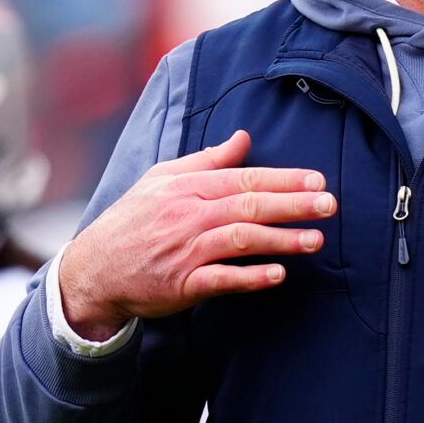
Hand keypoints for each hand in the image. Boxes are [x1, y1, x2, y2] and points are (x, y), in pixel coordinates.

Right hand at [57, 129, 337, 337]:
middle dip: (292, 204)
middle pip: (248, 205)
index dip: (283, 179)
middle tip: (329, 205)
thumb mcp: (163, 179)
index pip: (244, 178)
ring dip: (280, 239)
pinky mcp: (182, 283)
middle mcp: (189, 215)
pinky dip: (250, 277)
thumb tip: (243, 139)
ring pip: (240, 239)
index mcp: (188, 187)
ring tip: (315, 240)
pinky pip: (221, 278)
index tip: (317, 180)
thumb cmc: (134, 220)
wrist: (94, 268)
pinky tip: (277, 275)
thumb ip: (207, 160)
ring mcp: (186, 250)